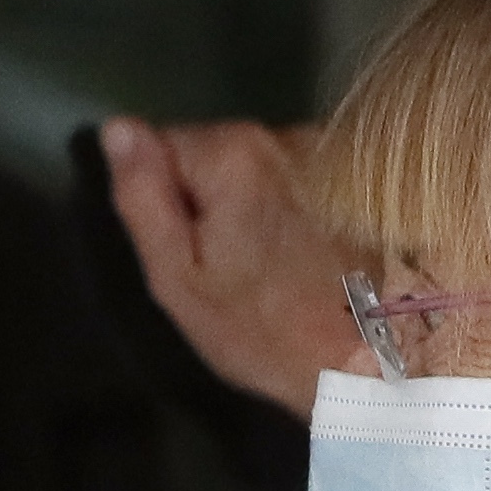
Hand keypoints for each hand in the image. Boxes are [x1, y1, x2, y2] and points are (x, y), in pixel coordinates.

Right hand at [96, 115, 358, 419]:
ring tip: (280, 267)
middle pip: (221, 154)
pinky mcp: (365, 178)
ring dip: (261, 206)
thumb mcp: (179, 279)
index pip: (168, 145)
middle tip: (237, 268)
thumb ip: (143, 197)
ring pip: (265, 169)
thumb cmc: (265, 331)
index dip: (169, 199)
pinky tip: (313, 258)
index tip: (196, 251)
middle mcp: (285, 134)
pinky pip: (305, 182)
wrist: (373, 363)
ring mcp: (331, 152)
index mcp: (232, 154)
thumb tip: (117, 128)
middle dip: (218, 200)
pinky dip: (300, 213)